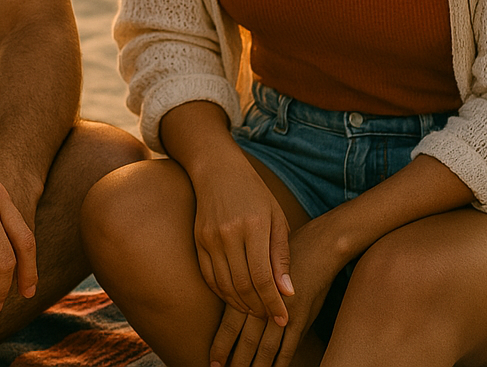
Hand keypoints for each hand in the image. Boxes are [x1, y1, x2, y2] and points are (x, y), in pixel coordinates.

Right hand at [186, 149, 292, 325]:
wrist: (217, 169)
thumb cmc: (254, 193)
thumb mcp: (277, 219)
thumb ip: (281, 256)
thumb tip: (288, 292)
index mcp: (253, 226)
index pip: (263, 277)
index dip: (274, 302)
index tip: (284, 318)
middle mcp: (228, 233)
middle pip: (243, 285)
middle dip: (259, 307)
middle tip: (272, 318)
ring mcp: (209, 237)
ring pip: (224, 284)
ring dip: (241, 304)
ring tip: (257, 312)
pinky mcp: (198, 240)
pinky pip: (209, 276)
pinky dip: (222, 293)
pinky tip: (236, 299)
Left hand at [207, 220, 343, 366]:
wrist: (316, 245)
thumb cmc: (281, 253)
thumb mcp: (257, 264)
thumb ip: (244, 286)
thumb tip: (231, 306)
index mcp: (249, 289)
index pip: (231, 323)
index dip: (221, 344)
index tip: (213, 361)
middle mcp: (264, 302)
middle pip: (246, 339)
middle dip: (236, 360)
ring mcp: (284, 312)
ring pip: (266, 347)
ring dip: (256, 364)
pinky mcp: (302, 317)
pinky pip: (289, 346)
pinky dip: (281, 361)